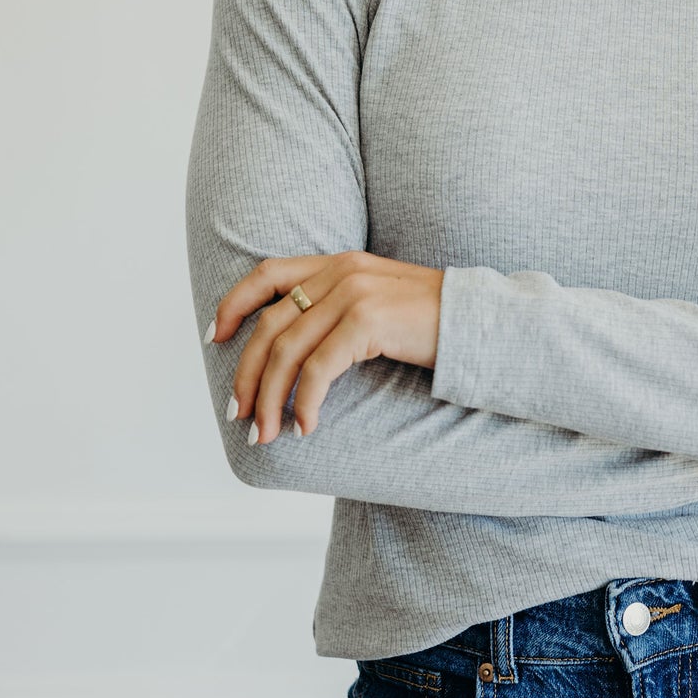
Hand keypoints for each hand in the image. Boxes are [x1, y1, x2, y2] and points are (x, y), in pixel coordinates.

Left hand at [207, 252, 444, 443]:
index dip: (235, 304)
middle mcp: (341, 272)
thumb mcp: (379, 304)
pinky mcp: (367, 322)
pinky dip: (305, 403)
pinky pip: (318, 370)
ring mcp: (353, 294)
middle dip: (247, 374)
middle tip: (239, 415)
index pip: (268, 273)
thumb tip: (299, 353)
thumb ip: (340, 311)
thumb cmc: (434, 324)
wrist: (482, 323)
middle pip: (270, 324)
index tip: (215, 337)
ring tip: (267, 434)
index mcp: (339, 263)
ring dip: (269, 399)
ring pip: (288, 351)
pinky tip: (306, 427)